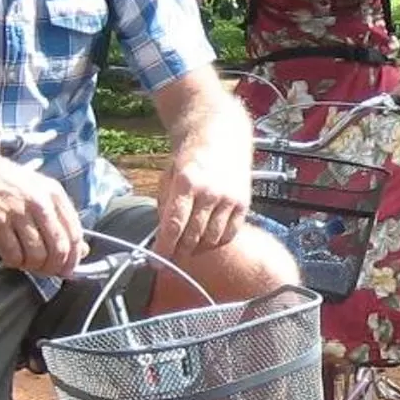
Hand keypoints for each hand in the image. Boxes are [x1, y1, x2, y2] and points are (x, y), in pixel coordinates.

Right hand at [0, 149, 84, 276]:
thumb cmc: (10, 184)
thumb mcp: (41, 193)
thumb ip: (62, 220)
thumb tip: (82, 250)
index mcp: (54, 194)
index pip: (74, 234)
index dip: (73, 258)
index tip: (68, 270)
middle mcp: (39, 202)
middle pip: (57, 248)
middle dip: (53, 267)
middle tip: (46, 271)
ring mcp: (17, 211)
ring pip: (36, 255)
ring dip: (33, 266)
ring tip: (26, 263)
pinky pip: (13, 254)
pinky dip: (15, 262)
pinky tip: (12, 258)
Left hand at [155, 140, 252, 261]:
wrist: (221, 136)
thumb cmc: (191, 157)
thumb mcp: (169, 175)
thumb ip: (165, 205)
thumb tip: (163, 236)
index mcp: (186, 182)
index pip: (174, 225)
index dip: (164, 249)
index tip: (156, 263)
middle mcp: (210, 192)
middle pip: (192, 237)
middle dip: (178, 254)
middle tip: (170, 262)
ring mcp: (229, 198)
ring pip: (211, 240)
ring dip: (197, 250)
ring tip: (187, 250)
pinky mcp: (243, 203)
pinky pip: (229, 234)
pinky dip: (216, 243)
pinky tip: (206, 241)